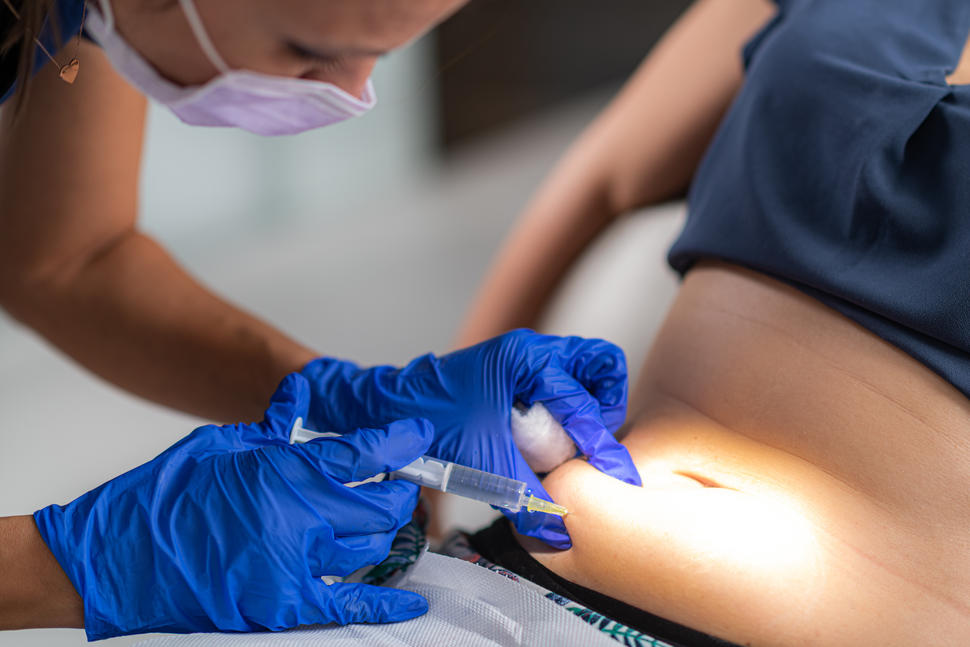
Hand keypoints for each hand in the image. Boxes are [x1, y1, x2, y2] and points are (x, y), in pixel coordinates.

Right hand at [33, 374, 431, 639]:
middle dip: (399, 492)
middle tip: (399, 486)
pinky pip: (349, 604)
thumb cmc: (164, 495)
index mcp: (285, 468)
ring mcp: (294, 563)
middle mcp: (300, 515)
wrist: (116, 557)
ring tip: (388, 524)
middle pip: (381, 505)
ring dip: (387, 535)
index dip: (401, 442)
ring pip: (371, 548)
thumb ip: (274, 424)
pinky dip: (386, 603)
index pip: (365, 453)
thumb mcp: (221, 444)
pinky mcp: (282, 604)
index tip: (418, 436)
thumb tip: (301, 393)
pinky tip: (411, 599)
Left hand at [301, 329, 640, 548]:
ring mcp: (526, 358)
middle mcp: (531, 349)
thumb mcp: (481, 462)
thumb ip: (524, 494)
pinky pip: (563, 383)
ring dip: (589, 405)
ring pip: (585, 369)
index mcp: (525, 358)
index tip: (610, 474)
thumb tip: (557, 526)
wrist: (390, 409)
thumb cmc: (429, 421)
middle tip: (591, 442)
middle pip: (601, 363)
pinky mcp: (519, 373)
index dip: (600, 443)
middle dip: (605, 405)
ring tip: (574, 443)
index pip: (583, 400)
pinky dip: (568, 408)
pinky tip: (551, 441)